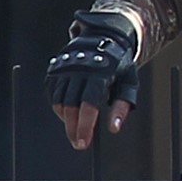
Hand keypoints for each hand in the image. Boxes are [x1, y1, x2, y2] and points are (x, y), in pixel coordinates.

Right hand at [44, 15, 141, 151]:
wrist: (103, 37)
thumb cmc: (119, 65)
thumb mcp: (129, 84)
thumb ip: (122, 108)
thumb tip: (114, 129)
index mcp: (99, 74)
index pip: (88, 105)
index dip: (85, 126)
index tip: (84, 143)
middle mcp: (79, 70)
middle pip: (70, 106)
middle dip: (73, 128)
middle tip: (79, 143)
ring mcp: (65, 69)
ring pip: (59, 101)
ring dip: (66, 119)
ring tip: (76, 128)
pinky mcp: (55, 69)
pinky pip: (52, 93)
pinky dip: (59, 107)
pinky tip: (68, 113)